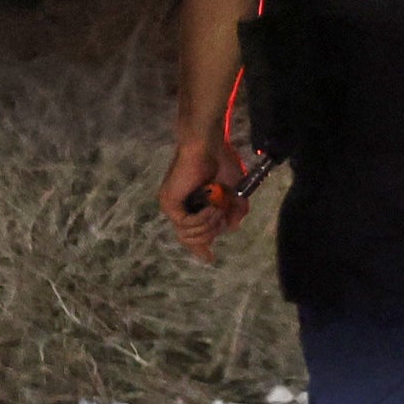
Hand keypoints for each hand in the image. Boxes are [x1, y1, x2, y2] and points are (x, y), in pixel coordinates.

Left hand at [159, 129, 248, 259]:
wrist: (208, 146)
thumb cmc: (220, 162)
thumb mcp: (234, 191)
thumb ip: (234, 211)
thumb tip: (231, 228)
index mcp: (192, 205)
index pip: (192, 232)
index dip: (200, 247)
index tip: (209, 258)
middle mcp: (179, 208)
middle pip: (192, 239)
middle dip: (212, 231)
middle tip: (221, 214)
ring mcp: (172, 206)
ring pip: (189, 235)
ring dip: (209, 224)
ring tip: (216, 208)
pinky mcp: (169, 203)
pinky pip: (187, 225)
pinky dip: (202, 218)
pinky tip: (210, 206)